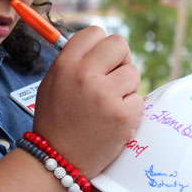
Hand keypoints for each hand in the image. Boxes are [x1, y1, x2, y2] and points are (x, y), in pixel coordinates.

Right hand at [32, 26, 142, 177]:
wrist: (58, 159)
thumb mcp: (53, 83)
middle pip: (119, 44)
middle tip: (111, 79)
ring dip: (126, 87)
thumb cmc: (56, 120)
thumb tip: (102, 46)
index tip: (100, 62)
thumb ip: (75, 61)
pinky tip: (112, 120)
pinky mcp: (123, 115)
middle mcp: (85, 75)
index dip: (100, 46)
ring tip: (108, 104)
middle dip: (120, 60)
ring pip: (133, 72)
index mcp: (66, 64)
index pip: (95, 32)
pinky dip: (129, 110)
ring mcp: (106, 95)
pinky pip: (138, 99)